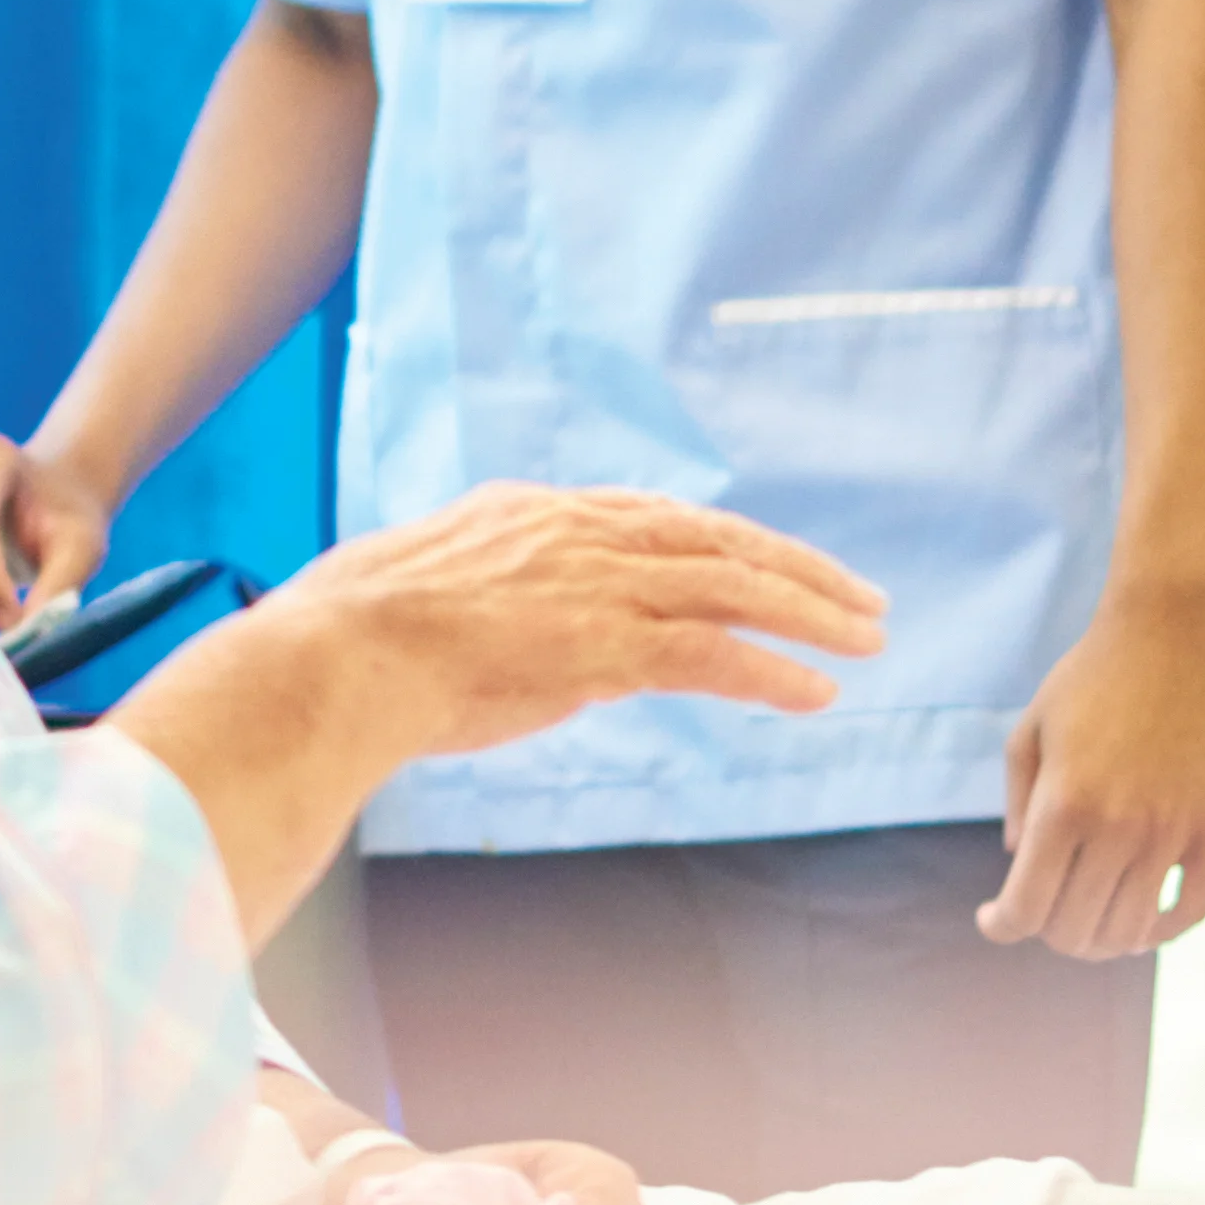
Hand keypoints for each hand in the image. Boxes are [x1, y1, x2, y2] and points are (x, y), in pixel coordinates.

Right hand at [280, 481, 887, 765]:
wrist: (337, 656)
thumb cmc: (356, 637)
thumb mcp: (428, 582)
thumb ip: (488, 591)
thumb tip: (504, 626)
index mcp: (537, 511)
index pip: (657, 515)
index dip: (726, 540)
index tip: (771, 559)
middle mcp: (579, 533)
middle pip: (717, 539)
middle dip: (798, 567)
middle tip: (860, 597)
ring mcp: (595, 586)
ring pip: (733, 586)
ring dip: (811, 613)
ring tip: (867, 640)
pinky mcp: (602, 645)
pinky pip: (712, 656)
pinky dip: (772, 673)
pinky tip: (816, 694)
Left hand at [981, 579, 1204, 957]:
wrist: (1174, 633)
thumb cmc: (1090, 676)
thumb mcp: (1030, 732)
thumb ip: (1019, 807)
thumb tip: (1021, 864)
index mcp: (1063, 806)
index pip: (1026, 909)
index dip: (1001, 926)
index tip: (992, 918)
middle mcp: (1119, 828)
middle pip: (1074, 930)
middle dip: (1046, 931)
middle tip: (1040, 910)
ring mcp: (1171, 832)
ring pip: (1129, 931)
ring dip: (1099, 939)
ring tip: (1085, 920)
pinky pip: (1191, 909)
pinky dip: (1160, 930)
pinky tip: (1139, 922)